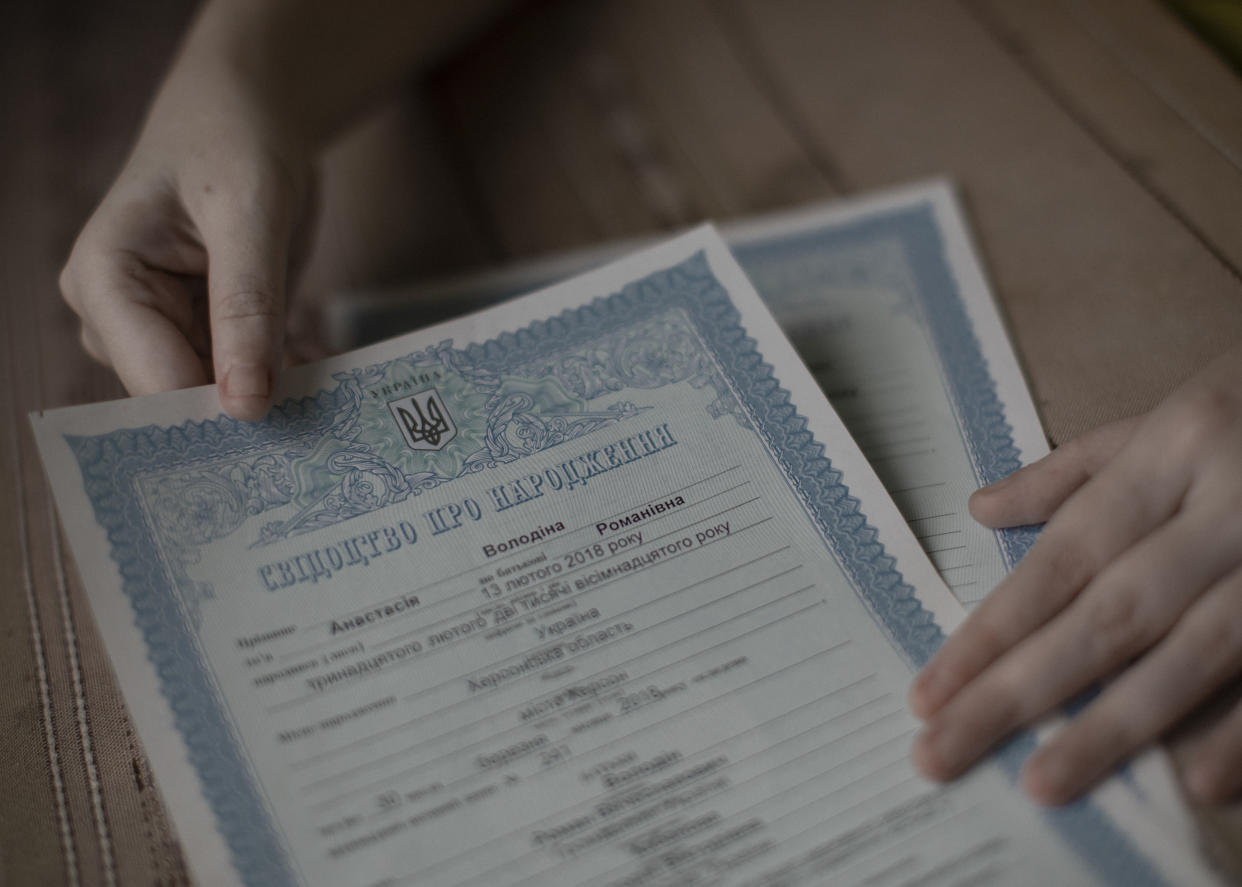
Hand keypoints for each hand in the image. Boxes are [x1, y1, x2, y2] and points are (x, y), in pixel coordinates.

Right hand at [60, 60, 312, 419]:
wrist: (247, 113)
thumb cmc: (235, 140)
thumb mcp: (250, 214)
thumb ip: (246, 308)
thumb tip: (245, 406)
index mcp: (104, 279)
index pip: (154, 379)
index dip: (217, 415)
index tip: (283, 439)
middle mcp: (117, 315)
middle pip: (183, 396)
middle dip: (252, 408)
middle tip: (324, 425)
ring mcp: (158, 326)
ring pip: (219, 392)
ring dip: (278, 391)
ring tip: (333, 385)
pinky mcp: (200, 330)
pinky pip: (244, 374)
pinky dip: (287, 371)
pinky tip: (324, 359)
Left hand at [909, 344, 1241, 803]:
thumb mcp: (1165, 421)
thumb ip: (1073, 473)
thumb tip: (979, 510)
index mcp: (1173, 453)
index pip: (1065, 556)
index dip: (994, 630)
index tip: (929, 693)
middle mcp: (1230, 511)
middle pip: (1111, 615)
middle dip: (1020, 691)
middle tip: (941, 753)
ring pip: (1195, 655)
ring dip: (1114, 726)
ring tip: (1041, 784)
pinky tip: (1199, 784)